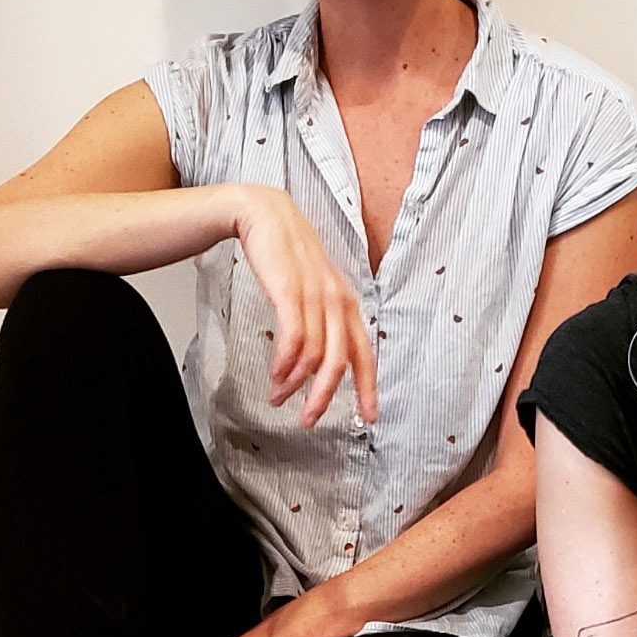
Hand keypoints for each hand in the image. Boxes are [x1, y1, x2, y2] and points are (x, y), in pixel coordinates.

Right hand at [226, 184, 377, 426]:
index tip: (371, 417)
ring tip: (278, 397)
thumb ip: (321, 319)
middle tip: (308, 420)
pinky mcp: (290, 291)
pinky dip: (284, 365)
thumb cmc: (287, 255)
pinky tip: (275, 376)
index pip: (365, 354)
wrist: (264, 216)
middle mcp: (337, 301)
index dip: (369, 388)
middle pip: (339, 363)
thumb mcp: (313, 288)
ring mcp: (315, 296)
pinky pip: (293, 339)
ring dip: (293, 383)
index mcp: (347, 304)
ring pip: (313, 356)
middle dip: (324, 398)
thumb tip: (319, 360)